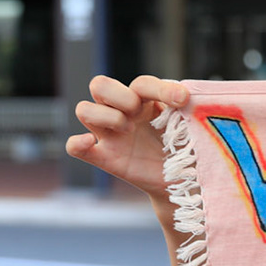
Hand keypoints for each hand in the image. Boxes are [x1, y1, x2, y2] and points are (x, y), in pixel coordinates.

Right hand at [66, 74, 189, 202]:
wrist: (181, 181)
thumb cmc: (184, 147)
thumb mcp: (189, 127)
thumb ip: (189, 111)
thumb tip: (191, 98)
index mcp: (144, 100)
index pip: (141, 83)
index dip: (159, 88)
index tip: (182, 100)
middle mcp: (122, 112)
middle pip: (99, 84)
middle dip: (119, 95)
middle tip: (138, 112)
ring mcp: (110, 135)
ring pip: (84, 109)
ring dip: (105, 116)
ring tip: (128, 130)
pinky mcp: (103, 157)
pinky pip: (74, 147)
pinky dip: (76, 142)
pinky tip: (90, 142)